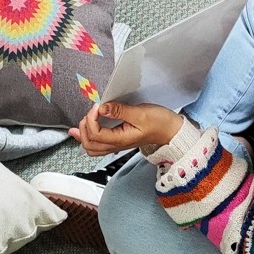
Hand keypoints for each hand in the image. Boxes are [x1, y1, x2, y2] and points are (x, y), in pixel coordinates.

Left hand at [69, 101, 183, 155]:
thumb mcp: (140, 113)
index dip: (91, 119)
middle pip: (89, 144)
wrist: (170, 131)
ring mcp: (116, 143)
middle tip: (90, 112)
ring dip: (83, 134)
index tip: (97, 106)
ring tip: (83, 120)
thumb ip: (120, 111)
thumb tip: (102, 108)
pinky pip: (98, 143)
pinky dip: (88, 136)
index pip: (95, 134)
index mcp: (120, 139)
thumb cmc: (159, 123)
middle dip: (83, 128)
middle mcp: (116, 144)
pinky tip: (85, 127)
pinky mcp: (117, 139)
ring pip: (92, 147)